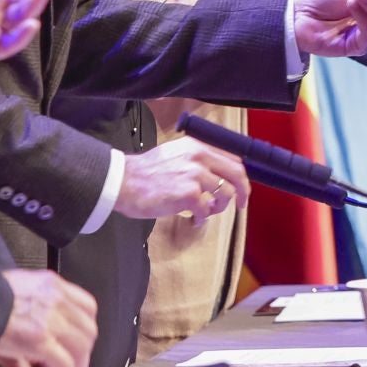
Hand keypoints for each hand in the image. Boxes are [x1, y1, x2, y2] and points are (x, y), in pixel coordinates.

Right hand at [0, 269, 97, 366]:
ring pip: (80, 349)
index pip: (86, 306)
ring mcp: (50, 319)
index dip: (86, 328)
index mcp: (51, 284)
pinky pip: (65, 365)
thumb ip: (31, 303)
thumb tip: (36, 320)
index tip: (80, 341)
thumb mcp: (15, 290)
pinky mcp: (39, 340)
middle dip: (84, 353)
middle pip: (86, 330)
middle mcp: (56, 299)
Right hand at [115, 134, 250, 225]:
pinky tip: (192, 220)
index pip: (233, 157)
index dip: (241, 174)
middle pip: (237, 173)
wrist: (123, 182)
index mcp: (197, 146)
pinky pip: (206, 211)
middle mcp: (199, 157)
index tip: (241, 186)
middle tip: (242, 204)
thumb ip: (196, 158)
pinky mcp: (189, 194)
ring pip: (225, 194)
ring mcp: (195, 175)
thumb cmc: (146, 172)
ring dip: (219, 208)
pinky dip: (201, 219)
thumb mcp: (175, 153)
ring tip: (206, 212)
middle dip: (244, 191)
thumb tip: (218, 172)